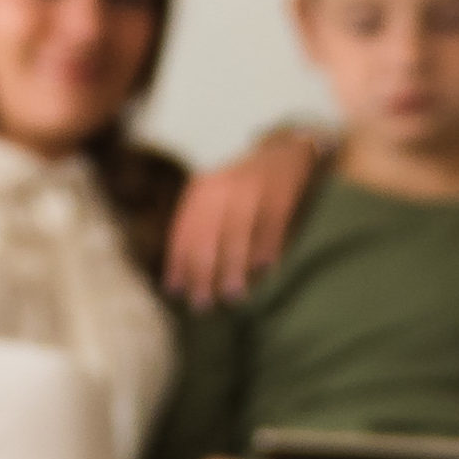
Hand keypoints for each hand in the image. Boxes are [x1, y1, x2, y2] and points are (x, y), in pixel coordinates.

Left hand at [164, 127, 323, 301]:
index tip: (176, 292)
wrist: (284, 155)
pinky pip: (269, 231)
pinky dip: (265, 252)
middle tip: (201, 304)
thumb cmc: (243, 190)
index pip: (184, 231)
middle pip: (208, 237)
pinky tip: (262, 271)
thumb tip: (174, 285)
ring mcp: (253, 192)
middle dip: (202, 273)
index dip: (178, 262)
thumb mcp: (214, 201)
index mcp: (203, 190)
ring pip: (237, 237)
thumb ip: (195, 233)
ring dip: (233, 268)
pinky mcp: (280, 197)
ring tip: (232, 295)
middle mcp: (224, 189)